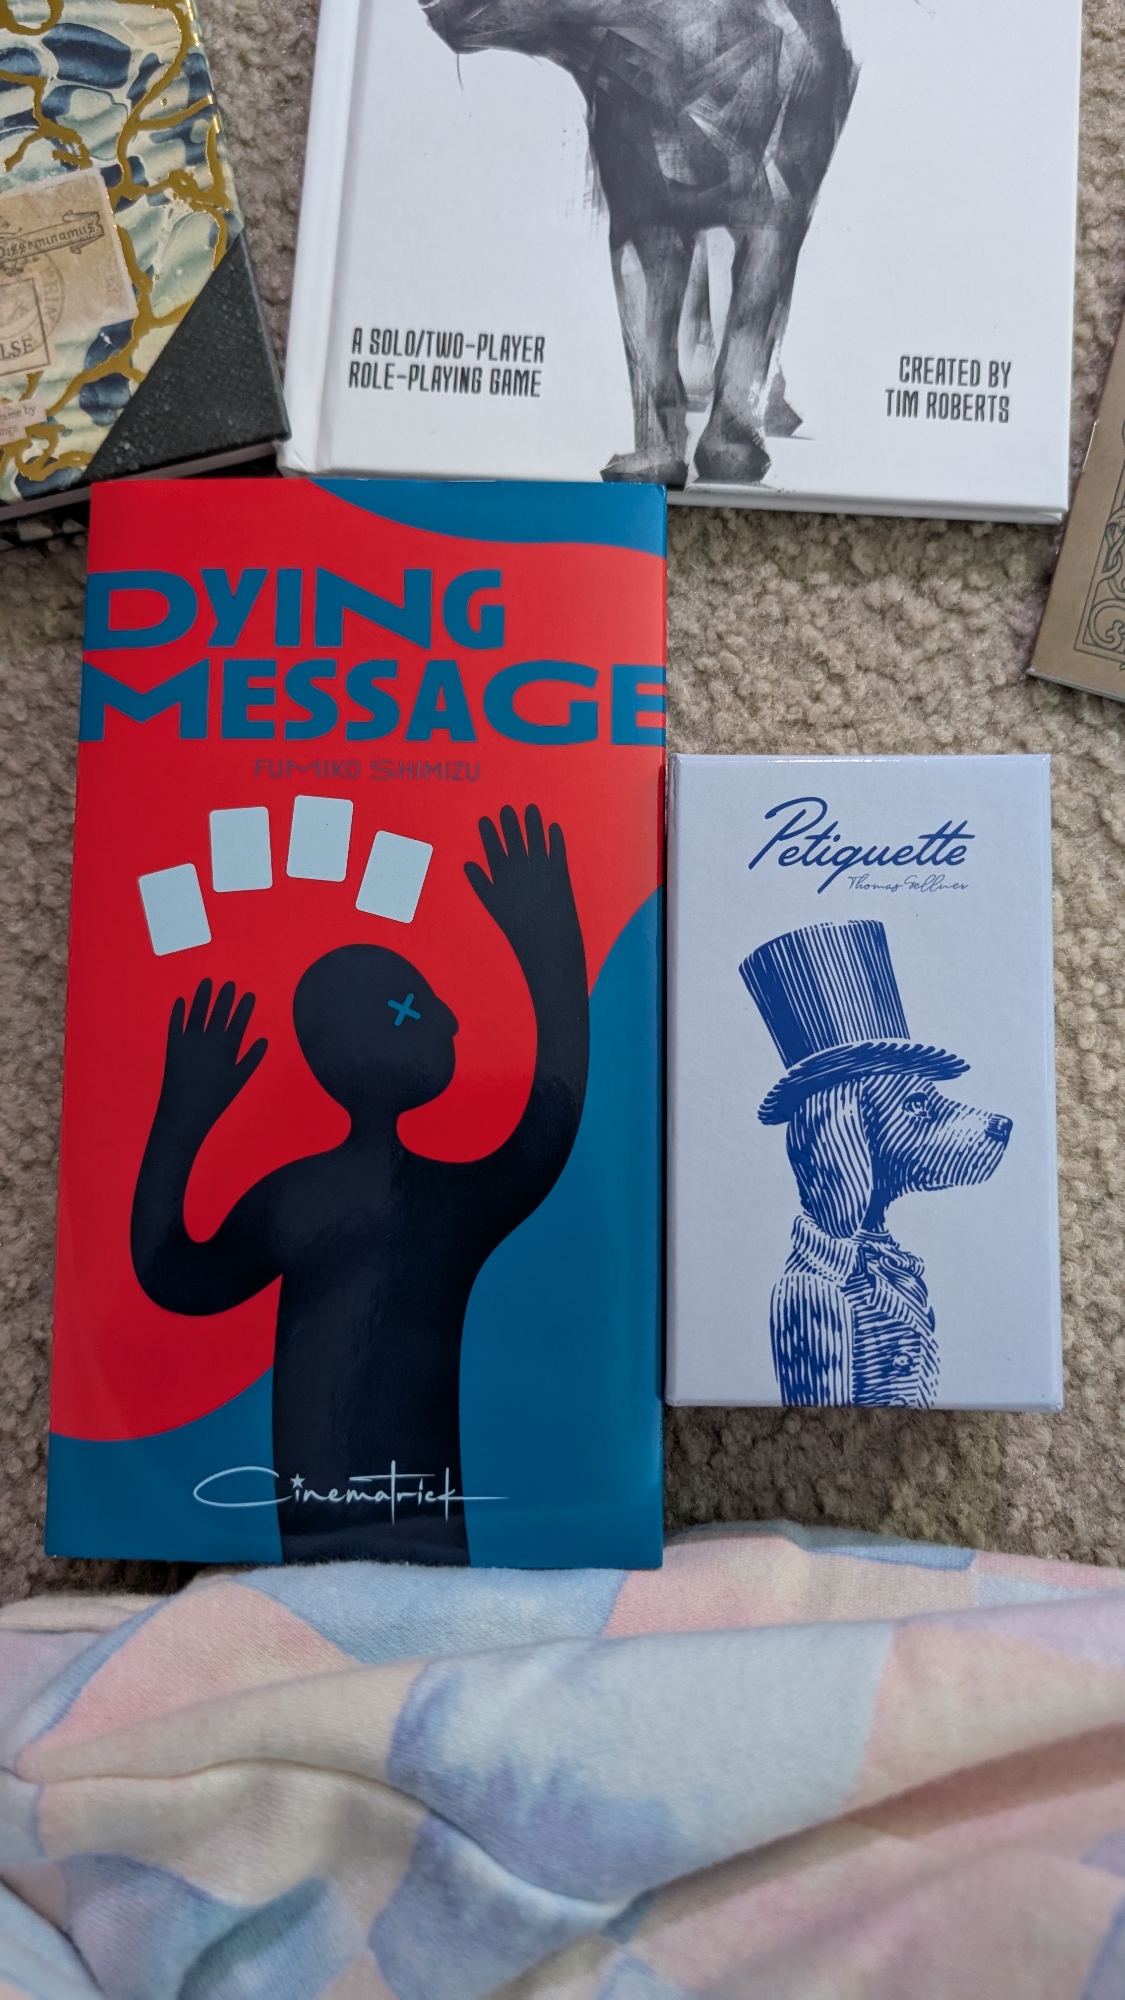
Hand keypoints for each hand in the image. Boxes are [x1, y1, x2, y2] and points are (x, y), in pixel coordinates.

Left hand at [158, 978, 266, 1133]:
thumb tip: (264, 1040)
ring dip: (202, 996)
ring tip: (207, 982)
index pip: (238, 1021)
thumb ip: (252, 1059)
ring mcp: (189, 1040)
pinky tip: (180, 1000)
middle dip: (225, 997)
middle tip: (229, 983)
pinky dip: (178, 1011)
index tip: (248, 994)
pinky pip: (175, 1023)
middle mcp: (209, 1040)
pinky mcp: (173, 1045)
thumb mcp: (239, 1080)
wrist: (185, 1112)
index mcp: (227, 1048)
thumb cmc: (216, 1098)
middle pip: (219, 1012)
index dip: (244, 1007)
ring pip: (197, 1012)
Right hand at [465, 805, 582, 970]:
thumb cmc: (517, 925)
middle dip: (509, 820)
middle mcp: (520, 865)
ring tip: (531, 808)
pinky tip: (554, 827)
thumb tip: (468, 865)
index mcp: (501, 873)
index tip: (485, 818)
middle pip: (513, 835)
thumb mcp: (493, 905)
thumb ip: (480, 883)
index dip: (488, 830)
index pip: (492, 845)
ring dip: (533, 820)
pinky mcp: (559, 870)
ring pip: (535, 835)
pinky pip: (557, 847)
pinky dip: (555, 836)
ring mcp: (540, 866)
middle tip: (507, 808)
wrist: (546, 940)